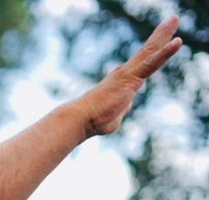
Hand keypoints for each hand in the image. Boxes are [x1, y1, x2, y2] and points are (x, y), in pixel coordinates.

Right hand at [76, 14, 181, 137]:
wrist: (82, 118)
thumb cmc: (94, 121)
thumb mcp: (113, 115)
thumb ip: (122, 107)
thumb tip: (125, 105)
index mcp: (122, 81)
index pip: (143, 63)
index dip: (155, 52)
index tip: (163, 41)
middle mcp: (125, 72)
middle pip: (148, 51)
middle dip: (161, 35)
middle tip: (172, 19)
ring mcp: (128, 72)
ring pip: (151, 50)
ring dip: (164, 33)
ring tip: (174, 18)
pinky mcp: (131, 77)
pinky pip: (152, 62)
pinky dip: (165, 53)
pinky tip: (177, 42)